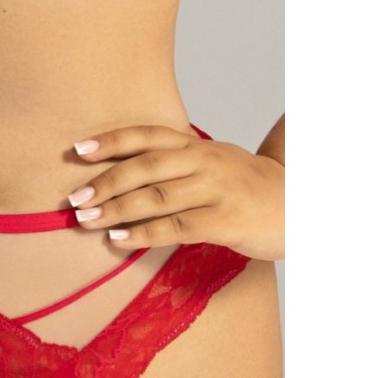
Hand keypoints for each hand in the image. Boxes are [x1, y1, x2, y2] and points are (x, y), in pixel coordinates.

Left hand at [67, 125, 283, 260]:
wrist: (304, 209)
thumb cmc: (253, 193)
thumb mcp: (217, 168)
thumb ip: (179, 167)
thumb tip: (130, 176)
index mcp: (200, 147)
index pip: (148, 136)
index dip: (111, 141)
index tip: (77, 150)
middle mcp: (206, 161)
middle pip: (146, 166)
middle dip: (105, 181)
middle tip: (73, 200)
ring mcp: (216, 190)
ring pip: (156, 196)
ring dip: (115, 209)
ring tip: (85, 221)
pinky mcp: (224, 220)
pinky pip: (175, 226)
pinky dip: (142, 234)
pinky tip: (118, 241)